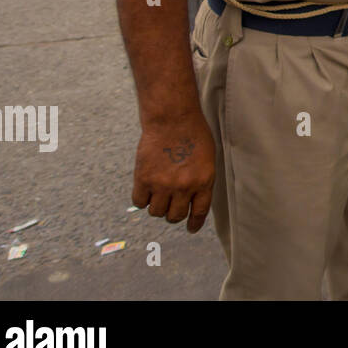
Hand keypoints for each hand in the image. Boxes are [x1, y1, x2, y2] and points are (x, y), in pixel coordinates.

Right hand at [132, 114, 215, 231]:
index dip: (194, 223)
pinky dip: (142, 198)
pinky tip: (145, 188)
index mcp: (203, 182)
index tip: (191, 228)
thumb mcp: (207, 159)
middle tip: (170, 204)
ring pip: (156, 212)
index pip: (199, 212)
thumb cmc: (193, 134)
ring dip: (157, 206)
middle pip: (175, 216)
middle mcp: (184, 187)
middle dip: (173, 213)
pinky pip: (139, 202)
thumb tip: (192, 200)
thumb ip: (201, 180)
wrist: (172, 118)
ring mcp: (163, 184)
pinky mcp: (143, 179)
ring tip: (158, 193)